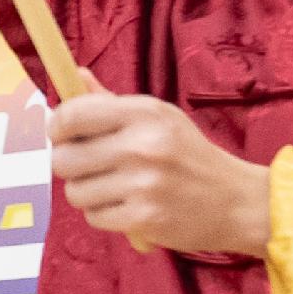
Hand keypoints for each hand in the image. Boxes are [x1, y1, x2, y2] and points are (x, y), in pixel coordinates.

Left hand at [49, 91, 272, 257]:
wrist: (236, 201)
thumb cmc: (188, 155)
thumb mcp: (159, 118)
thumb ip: (111, 102)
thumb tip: (76, 74)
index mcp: (144, 113)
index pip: (71, 115)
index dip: (56, 127)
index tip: (62, 134)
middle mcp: (142, 146)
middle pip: (63, 158)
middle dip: (70, 165)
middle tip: (92, 167)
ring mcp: (143, 184)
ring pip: (75, 192)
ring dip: (88, 193)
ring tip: (117, 188)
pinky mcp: (143, 218)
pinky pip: (94, 217)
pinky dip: (105, 215)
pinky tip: (129, 207)